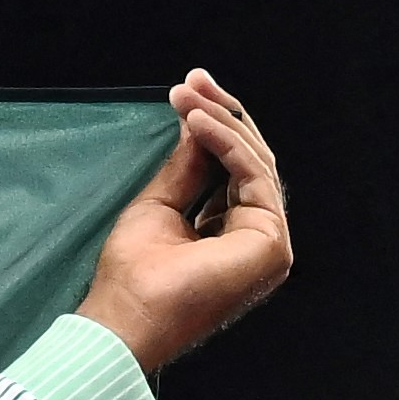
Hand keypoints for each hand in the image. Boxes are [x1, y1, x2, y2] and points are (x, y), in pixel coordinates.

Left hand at [80, 70, 290, 379]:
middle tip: (190, 81)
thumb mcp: (160, 203)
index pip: (233, 167)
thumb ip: (188, 165)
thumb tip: (200, 119)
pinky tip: (198, 120)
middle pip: (249, 160)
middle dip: (220, 113)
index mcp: (230, 234)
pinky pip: (253, 175)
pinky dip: (227, 142)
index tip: (186, 90)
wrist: (127, 318)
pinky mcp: (271, 244)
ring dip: (220, 120)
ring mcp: (267, 243)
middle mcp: (254, 237)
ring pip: (254, 162)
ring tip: (186, 95)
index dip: (213, 124)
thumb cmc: (134, 276)